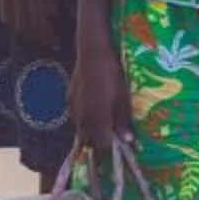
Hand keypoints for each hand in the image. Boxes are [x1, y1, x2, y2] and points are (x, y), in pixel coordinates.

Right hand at [0, 0, 55, 45]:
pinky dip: (1, 11)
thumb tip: (54, 10)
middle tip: (45, 41)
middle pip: (23, 22)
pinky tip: (8, 13)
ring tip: (29, 31)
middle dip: (35, 35)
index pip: (40, 18)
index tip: (55, 41)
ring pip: (7, 15)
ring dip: (19, 27)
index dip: (47, 33)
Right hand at [71, 37, 133, 153]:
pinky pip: (76, 117)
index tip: (119, 145)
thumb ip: (123, 120)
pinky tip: (93, 108)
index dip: (110, 147)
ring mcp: (74, 108)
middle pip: (88, 141)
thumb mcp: (123, 97)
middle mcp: (82, 117)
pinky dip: (84, 119)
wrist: (92, 52)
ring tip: (103, 123)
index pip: (101, 144)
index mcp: (97, 119)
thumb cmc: (112, 74)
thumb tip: (129, 141)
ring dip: (91, 131)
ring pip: (81, 129)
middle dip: (99, 142)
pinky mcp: (69, 98)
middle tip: (111, 136)